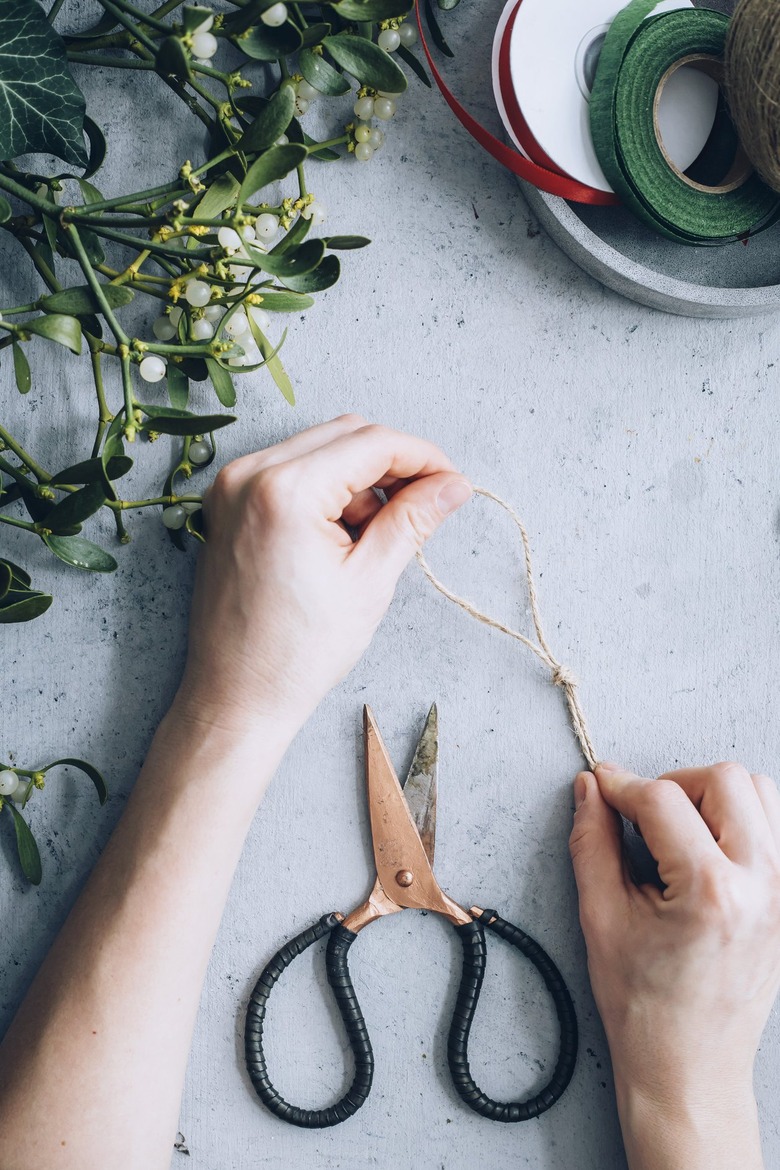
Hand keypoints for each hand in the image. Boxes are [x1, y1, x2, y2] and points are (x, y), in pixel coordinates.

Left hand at [174, 416, 471, 738]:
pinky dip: (325, 489)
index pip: (372, 443)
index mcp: (285, 490)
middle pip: (345, 434)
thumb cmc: (296, 653)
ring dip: (359, 478)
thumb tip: (452, 486)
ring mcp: (231, 487)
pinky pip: (289, 470)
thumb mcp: (369, 581)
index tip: (453, 483)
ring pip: (318, 449)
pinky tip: (342, 535)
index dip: (423, 457)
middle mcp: (249, 474)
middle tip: (427, 503)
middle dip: (393, 464)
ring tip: (375, 536)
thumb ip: (412, 520)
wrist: (237, 696)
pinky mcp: (226, 504)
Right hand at [569, 761, 779, 1169]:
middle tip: (642, 813)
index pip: (662, 798)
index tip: (601, 787)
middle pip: (724, 779)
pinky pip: (777, 829)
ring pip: (760, 793)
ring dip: (713, 796)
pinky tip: (707, 848)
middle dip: (673, 783)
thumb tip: (590, 789)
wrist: (689, 1069)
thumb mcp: (602, 918)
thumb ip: (593, 842)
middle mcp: (761, 886)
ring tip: (678, 830)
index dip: (621, 785)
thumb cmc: (645, 1008)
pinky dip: (742, 821)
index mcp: (710, 892)